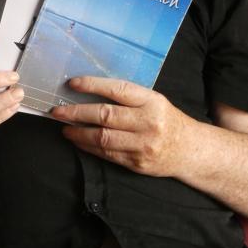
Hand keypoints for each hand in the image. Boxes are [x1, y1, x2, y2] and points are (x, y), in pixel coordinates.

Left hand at [50, 76, 190, 176]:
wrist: (190, 150)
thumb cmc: (166, 119)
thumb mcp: (154, 101)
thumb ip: (128, 97)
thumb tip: (90, 91)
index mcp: (152, 101)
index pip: (118, 90)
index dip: (93, 85)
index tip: (72, 83)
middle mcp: (148, 122)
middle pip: (105, 116)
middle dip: (76, 113)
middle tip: (58, 111)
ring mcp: (143, 145)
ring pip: (102, 138)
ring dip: (79, 133)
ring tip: (65, 128)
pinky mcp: (137, 164)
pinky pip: (107, 155)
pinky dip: (89, 148)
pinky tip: (79, 141)